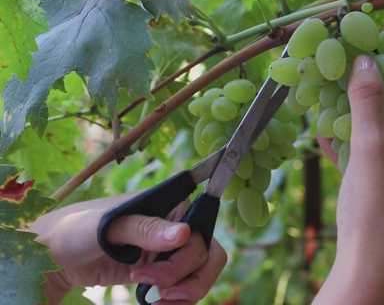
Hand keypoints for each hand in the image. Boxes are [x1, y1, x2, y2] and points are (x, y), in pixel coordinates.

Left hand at [28, 192, 226, 304]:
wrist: (55, 254)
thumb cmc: (79, 228)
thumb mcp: (111, 225)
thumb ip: (147, 229)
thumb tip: (185, 234)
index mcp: (172, 208)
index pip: (203, 234)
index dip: (189, 259)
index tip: (160, 277)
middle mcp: (176, 228)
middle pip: (208, 257)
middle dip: (189, 280)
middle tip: (161, 291)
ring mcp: (169, 251)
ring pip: (200, 274)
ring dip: (185, 293)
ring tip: (157, 299)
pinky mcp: (160, 271)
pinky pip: (184, 287)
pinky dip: (177, 301)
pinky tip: (157, 303)